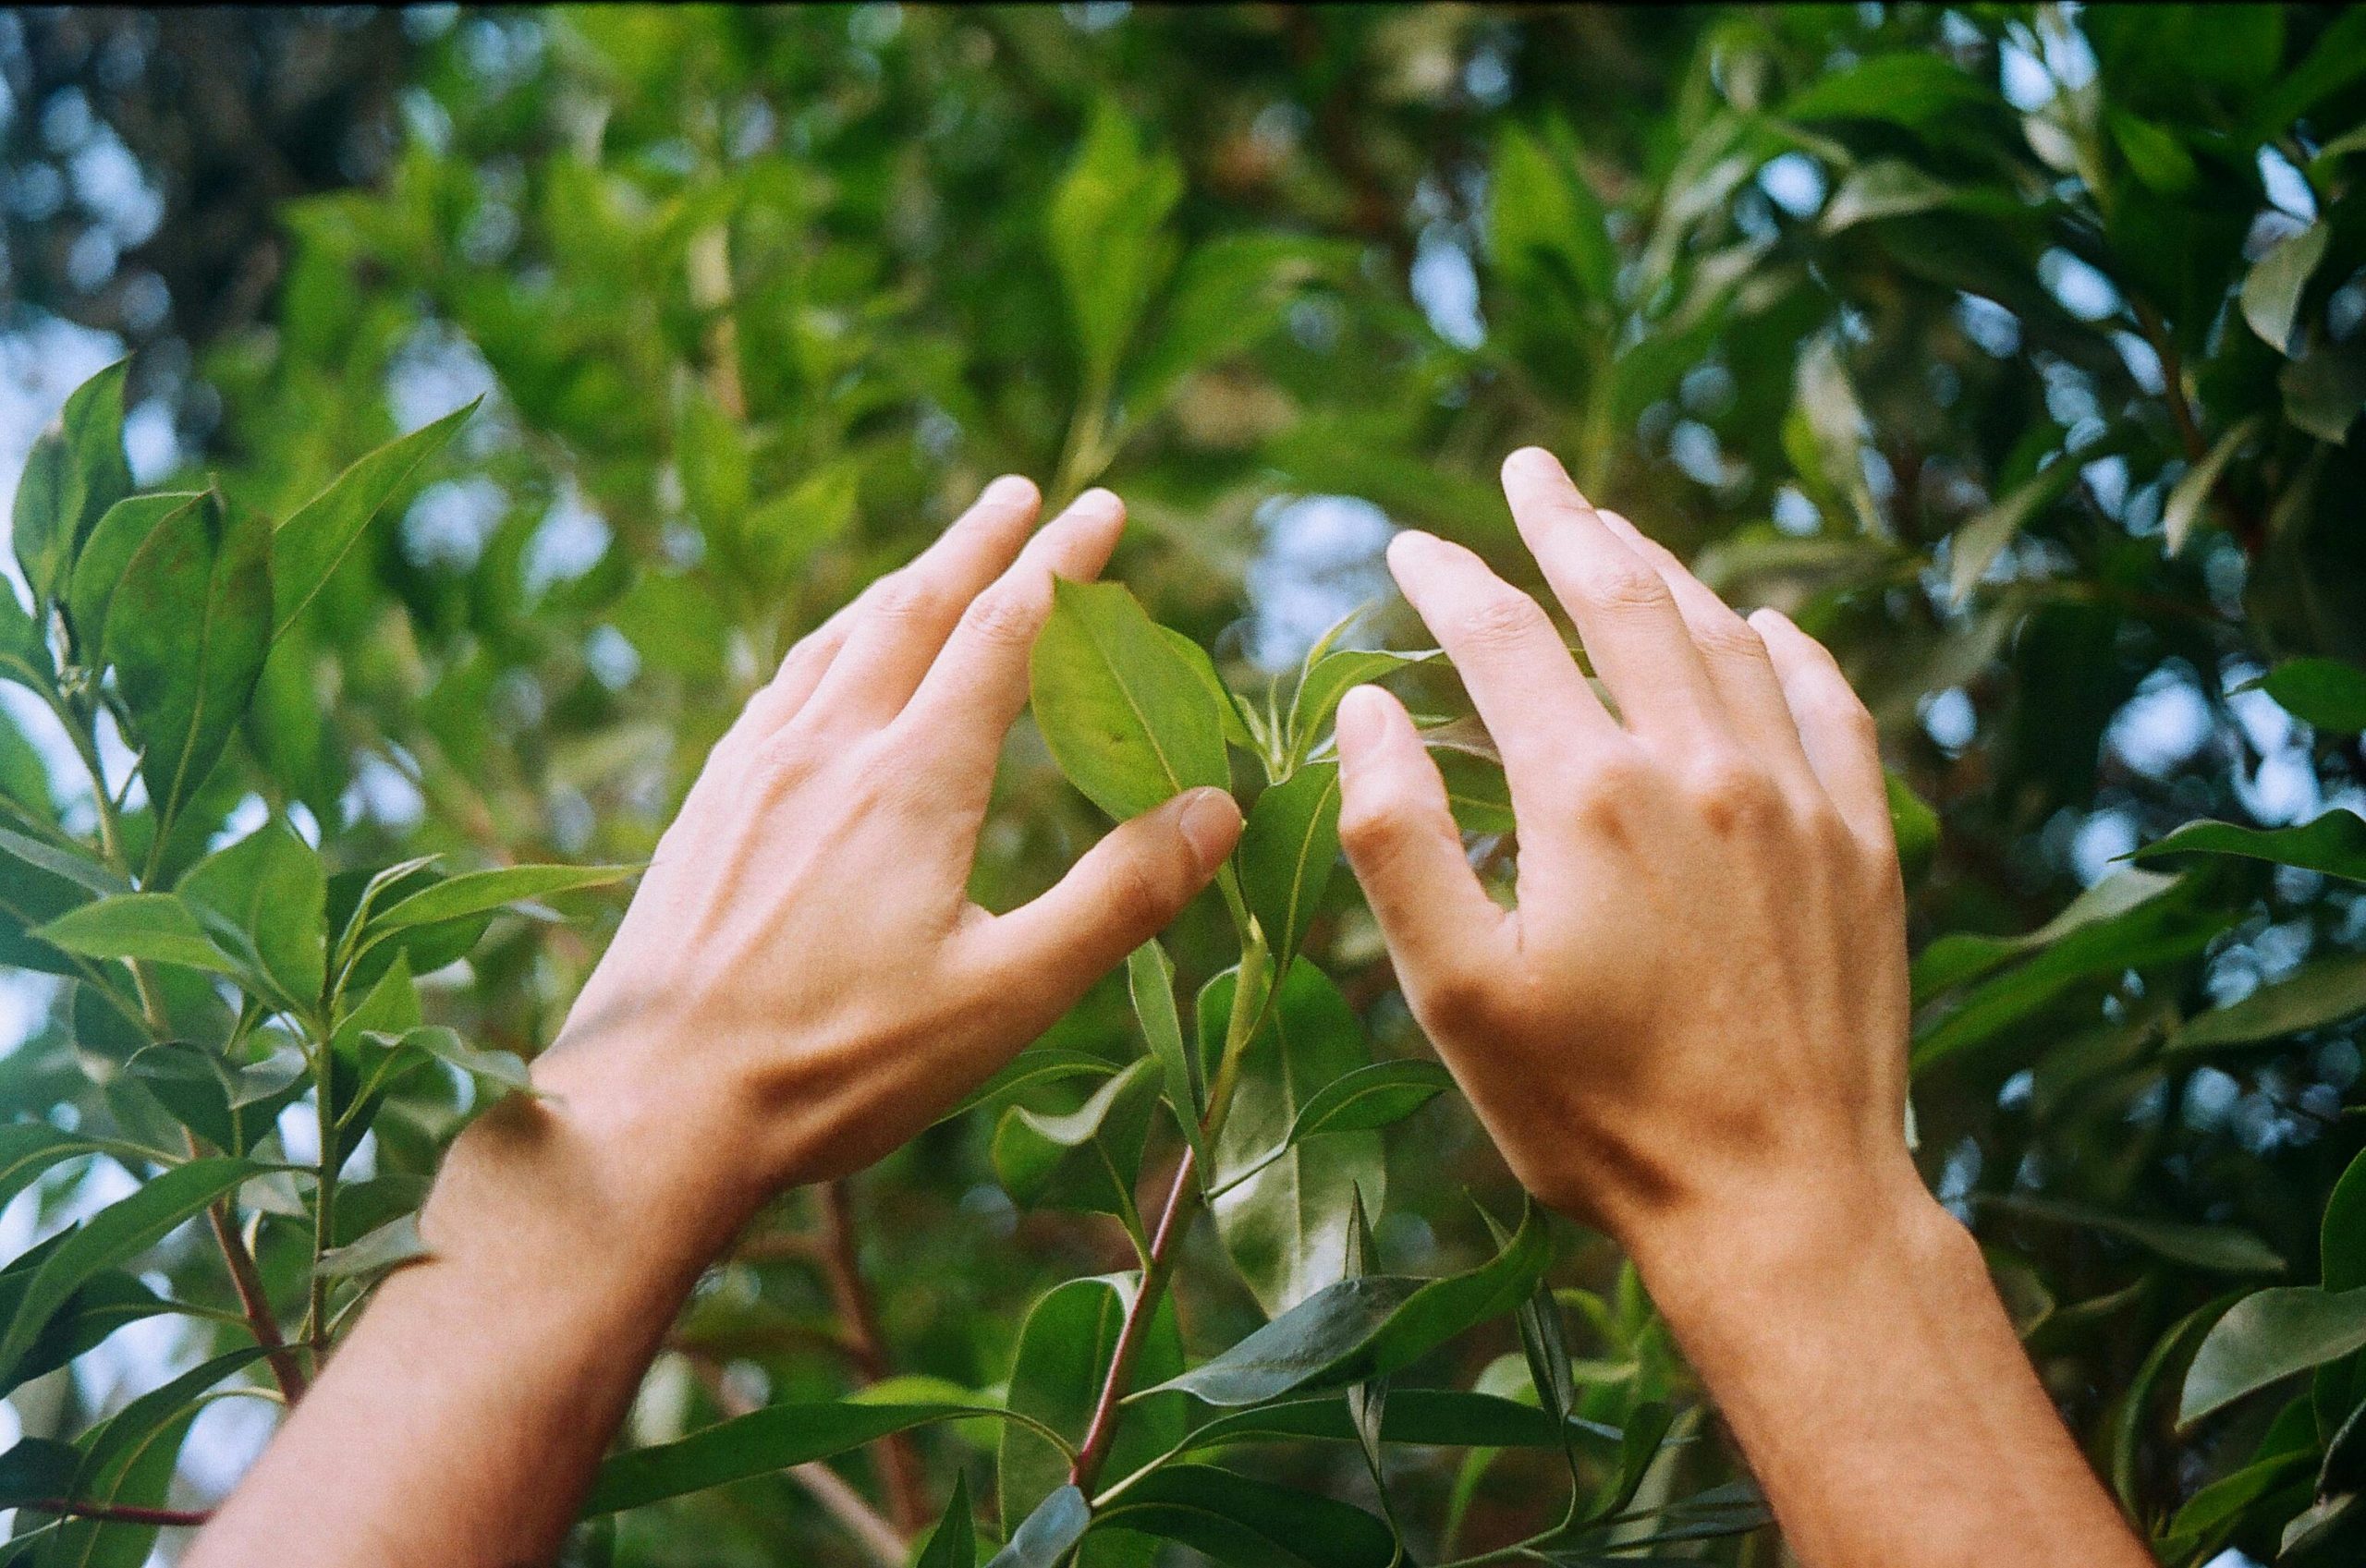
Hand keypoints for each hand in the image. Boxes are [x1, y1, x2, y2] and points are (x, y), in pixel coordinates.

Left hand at [542, 477, 1241, 1224]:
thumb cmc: (839, 1064)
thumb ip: (1118, 897)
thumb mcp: (1006, 996)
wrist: (655, 1110)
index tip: (1102, 509)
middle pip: (912, 609)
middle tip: (1020, 494)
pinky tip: (819, 672)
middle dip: (976, 545)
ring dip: (895, 587)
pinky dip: (823, 650)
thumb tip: (1218, 811)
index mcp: (912, 780)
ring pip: (834, 642)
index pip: (1004, 634)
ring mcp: (751, 773)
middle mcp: (826, 749)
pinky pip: (775, 692)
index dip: (1061, 566)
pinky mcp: (702, 810)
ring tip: (930, 563)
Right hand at [1332, 447, 1915, 1256]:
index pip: (1501, 639)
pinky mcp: (1862, 844)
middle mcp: (1701, 766)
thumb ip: (1397, 836)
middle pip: (1624, 598)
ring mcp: (1796, 797)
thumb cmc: (1597, 1114)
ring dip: (1666, 569)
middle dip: (1566, 522)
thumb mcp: (1454, 993)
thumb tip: (1370, 707)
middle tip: (1531, 469)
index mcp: (1588, 795)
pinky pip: (1830, 703)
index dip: (1448, 578)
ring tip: (1621, 532)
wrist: (1783, 1200)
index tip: (1407, 545)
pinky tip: (1765, 626)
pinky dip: (1788, 646)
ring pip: (1726, 636)